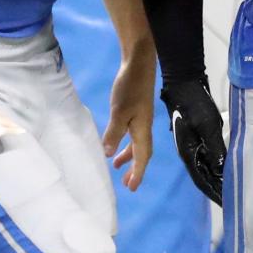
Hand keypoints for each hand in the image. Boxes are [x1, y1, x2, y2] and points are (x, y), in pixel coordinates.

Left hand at [102, 51, 154, 190]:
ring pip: (137, 143)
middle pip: (142, 153)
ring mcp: (140, 118)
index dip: (138, 173)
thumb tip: (108, 154)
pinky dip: (125, 142)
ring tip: (117, 166)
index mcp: (142, 130)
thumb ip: (114, 132)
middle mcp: (144, 127)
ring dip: (129, 156)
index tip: (132, 188)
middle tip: (127, 184)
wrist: (138, 64)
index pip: (142, 157)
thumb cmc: (130, 87)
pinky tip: (115, 139)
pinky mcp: (135, 110)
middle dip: (135, 168)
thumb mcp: (119, 111)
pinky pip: (132, 134)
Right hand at [161, 77, 225, 204]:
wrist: (183, 83)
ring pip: (205, 166)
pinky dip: (216, 164)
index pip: (202, 180)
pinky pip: (207, 155)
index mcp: (188, 152)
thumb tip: (222, 170)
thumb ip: (215, 148)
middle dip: (216, 188)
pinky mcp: (197, 136)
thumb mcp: (208, 125)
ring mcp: (192, 144)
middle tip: (231, 199)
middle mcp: (189, 152)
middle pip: (204, 175)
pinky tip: (223, 166)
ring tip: (229, 187)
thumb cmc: (193, 103)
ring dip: (216, 177)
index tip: (226, 204)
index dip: (214, 192)